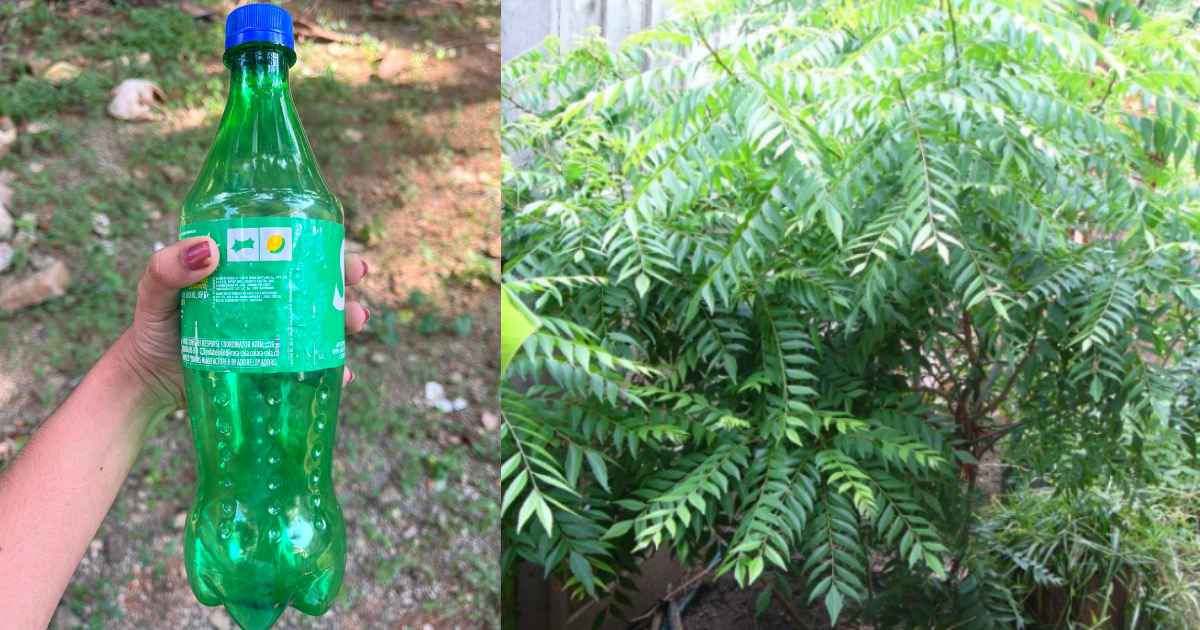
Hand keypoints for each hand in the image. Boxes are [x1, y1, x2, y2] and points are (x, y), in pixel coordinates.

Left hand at [114, 236, 370, 407]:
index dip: (325, 247)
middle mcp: (271, 303)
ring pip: (324, 325)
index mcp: (251, 274)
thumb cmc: (154, 328)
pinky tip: (343, 372)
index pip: (294, 253)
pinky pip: (313, 368)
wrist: (149, 381)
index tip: (341, 248)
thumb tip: (209, 250)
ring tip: (354, 322)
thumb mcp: (154, 291)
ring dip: (347, 322)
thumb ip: (167, 267)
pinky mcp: (277, 370)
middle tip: (354, 281)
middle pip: (319, 287)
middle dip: (345, 282)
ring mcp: (278, 338)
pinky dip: (333, 370)